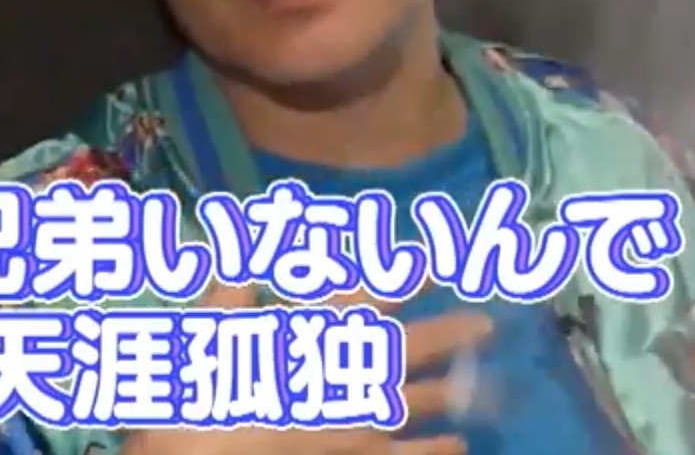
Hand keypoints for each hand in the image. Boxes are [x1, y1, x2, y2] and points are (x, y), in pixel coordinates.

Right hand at [123, 282, 489, 454]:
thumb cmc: (202, 394)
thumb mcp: (206, 334)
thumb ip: (229, 295)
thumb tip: (233, 258)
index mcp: (311, 333)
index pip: (368, 297)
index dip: (406, 277)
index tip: (437, 265)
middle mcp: (345, 370)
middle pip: (412, 347)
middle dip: (451, 333)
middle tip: (487, 325)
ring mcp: (357, 420)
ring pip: (421, 401)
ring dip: (456, 389)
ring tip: (492, 384)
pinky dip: (436, 450)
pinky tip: (459, 445)